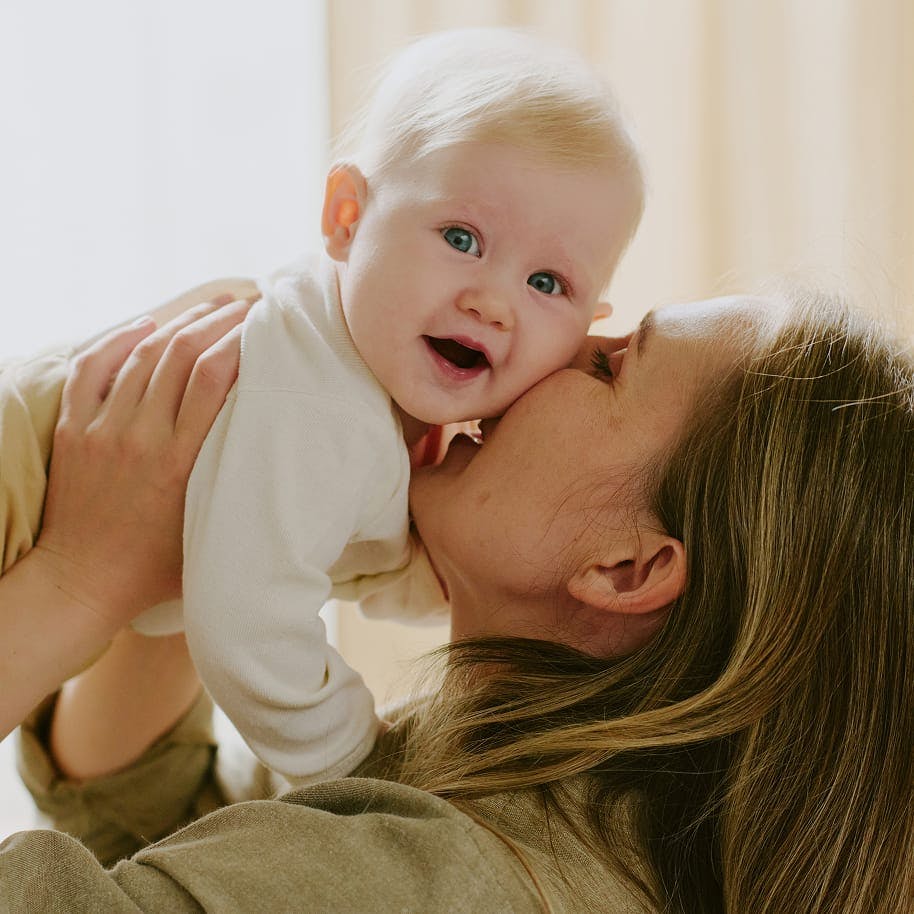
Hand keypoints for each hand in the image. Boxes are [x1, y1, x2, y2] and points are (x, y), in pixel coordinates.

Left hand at [31, 295, 250, 631]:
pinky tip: (143, 326)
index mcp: (180, 461)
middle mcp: (140, 437)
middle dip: (218, 320)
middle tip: (246, 304)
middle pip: (180, 354)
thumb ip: (235, 485)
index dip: (239, 340)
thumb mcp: (210, 527)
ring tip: (209, 307)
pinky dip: (117, 340)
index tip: (264, 323)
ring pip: (141, 354)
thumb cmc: (156, 568)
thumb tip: (276, 452)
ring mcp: (102, 430)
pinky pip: (91, 368)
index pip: (212, 377)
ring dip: (178, 323)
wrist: (81, 583)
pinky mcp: (74, 431)